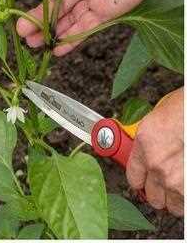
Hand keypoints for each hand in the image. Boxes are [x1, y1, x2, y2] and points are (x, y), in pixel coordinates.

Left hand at [127, 88, 183, 215]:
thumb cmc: (185, 109)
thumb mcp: (158, 118)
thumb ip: (151, 139)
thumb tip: (151, 147)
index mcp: (145, 145)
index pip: (133, 177)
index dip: (141, 181)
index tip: (145, 181)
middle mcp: (158, 165)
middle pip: (152, 196)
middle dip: (159, 192)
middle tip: (165, 184)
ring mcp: (177, 179)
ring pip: (173, 205)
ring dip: (176, 198)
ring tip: (179, 187)